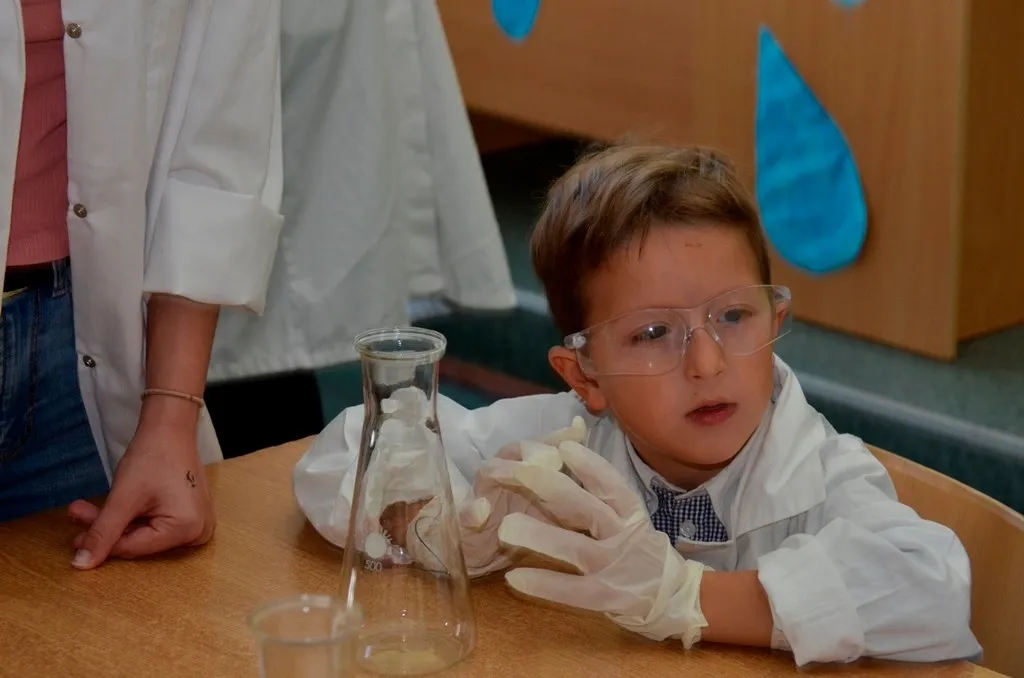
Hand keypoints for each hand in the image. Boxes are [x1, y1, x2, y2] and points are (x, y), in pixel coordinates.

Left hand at [67, 412, 215, 568]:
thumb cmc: (153, 457)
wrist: (170, 429)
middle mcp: (199, 532)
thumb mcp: (123, 497)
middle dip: (108, 528)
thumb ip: (102, 533)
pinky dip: (134, 518)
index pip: (134, 547)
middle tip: (79, 514)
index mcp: (187, 529)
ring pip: (146, 534)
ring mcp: (199, 524)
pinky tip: (115, 507)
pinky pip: (157, 526)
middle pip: (141, 541)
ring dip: (118, 522)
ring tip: (88, 508)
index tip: (74, 538)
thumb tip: (81, 565)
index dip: (102, 542)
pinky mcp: (192, 516)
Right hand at [453, 417, 588, 576]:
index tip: (578, 432)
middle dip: (533, 450)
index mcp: (526, 469)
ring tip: (517, 473)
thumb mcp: (556, 510)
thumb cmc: (524, 526)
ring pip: (488, 472)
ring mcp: (480, 494)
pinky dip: (471, 511)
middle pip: (515, 450)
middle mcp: (503, 474)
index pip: (543, 444)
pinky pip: (463, 514)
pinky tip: (480, 510)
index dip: (560, 436)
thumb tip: (591, 443)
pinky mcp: (462, 521)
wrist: (481, 553)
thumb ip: (573, 482)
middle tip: (552, 458)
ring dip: (501, 470)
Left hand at [495, 441, 708, 647]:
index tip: (565, 446)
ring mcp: (616, 569)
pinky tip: (514, 577)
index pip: (612, 485)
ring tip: (506, 527)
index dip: (589, 465)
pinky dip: (543, 583)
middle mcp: (626, 538)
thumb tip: (574, 460)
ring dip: (539, 536)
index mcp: (632, 517)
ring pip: (576, 547)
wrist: (681, 601)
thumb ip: (606, 499)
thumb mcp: (632, 523)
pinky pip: (571, 590)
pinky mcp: (607, 598)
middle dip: (554, 488)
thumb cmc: (648, 556)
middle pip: (588, 508)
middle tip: (522, 472)